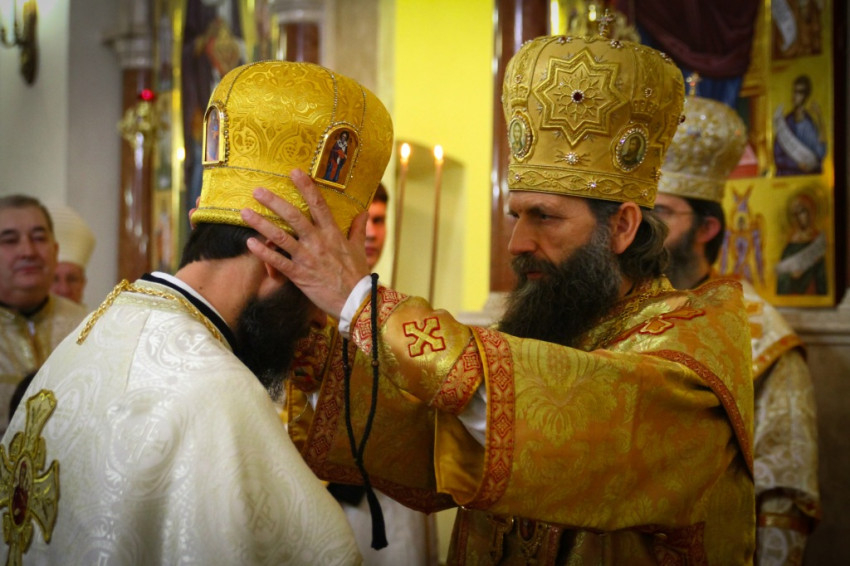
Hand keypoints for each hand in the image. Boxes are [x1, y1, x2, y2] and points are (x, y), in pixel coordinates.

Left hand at [240, 169, 369, 318]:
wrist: (356, 302)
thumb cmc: (357, 275)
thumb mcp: (360, 249)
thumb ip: (358, 229)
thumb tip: (363, 212)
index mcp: (333, 233)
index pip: (318, 204)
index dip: (306, 187)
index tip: (294, 172)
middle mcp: (318, 242)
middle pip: (294, 216)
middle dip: (274, 202)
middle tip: (257, 190)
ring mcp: (307, 258)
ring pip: (281, 237)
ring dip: (261, 224)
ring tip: (245, 212)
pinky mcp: (300, 275)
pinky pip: (278, 261)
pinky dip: (263, 252)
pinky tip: (250, 243)